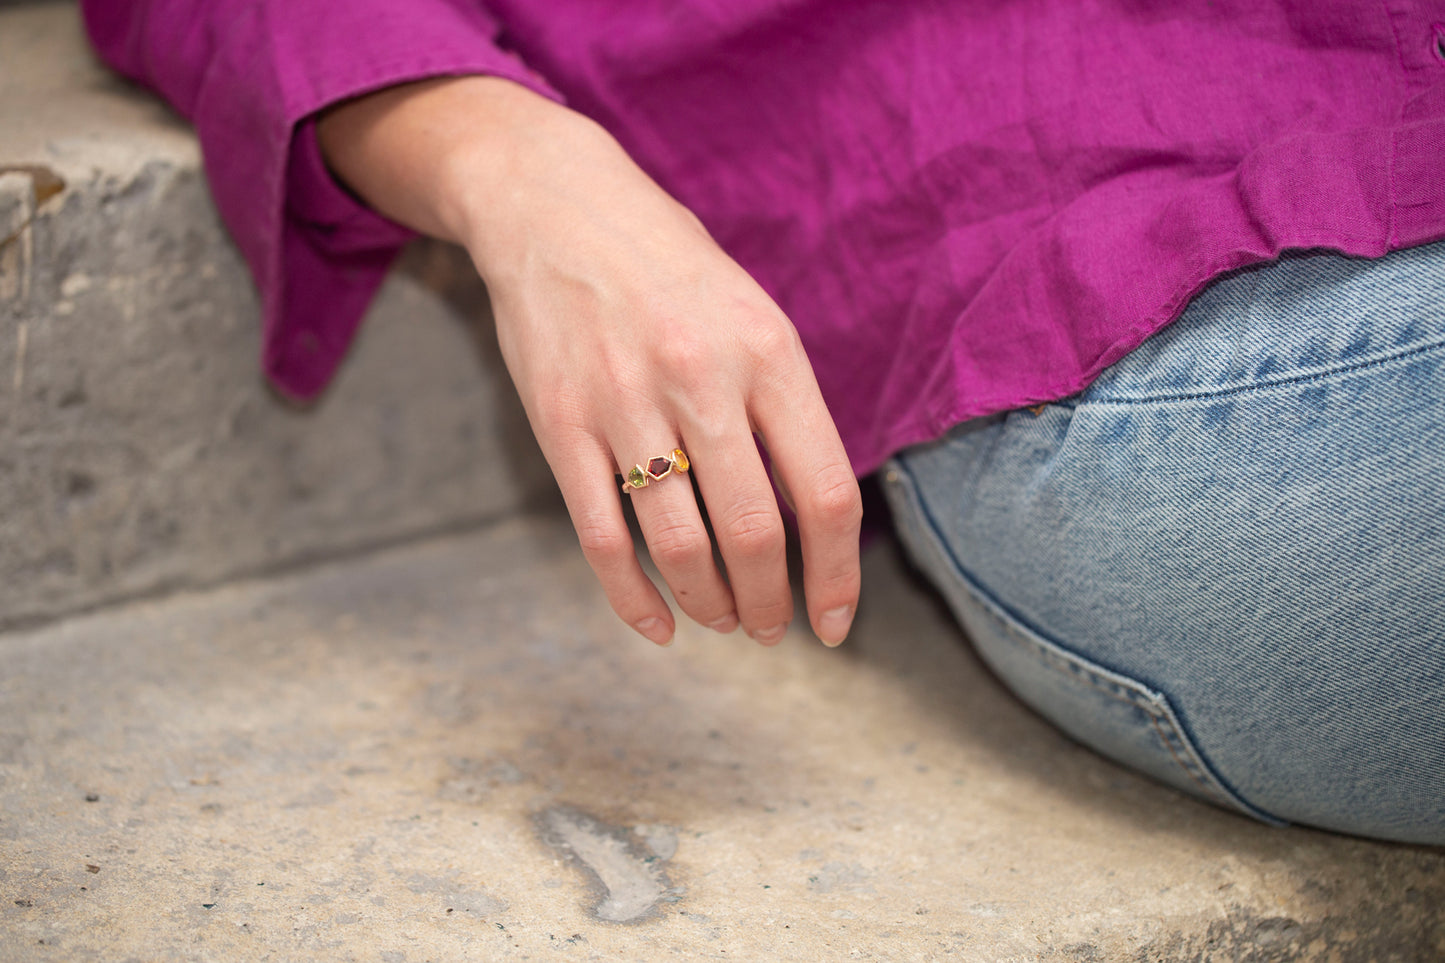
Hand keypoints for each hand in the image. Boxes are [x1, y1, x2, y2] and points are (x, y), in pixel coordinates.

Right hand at [319, 77, 861, 645]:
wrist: (556, 205)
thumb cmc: (670, 266)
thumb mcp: (753, 313)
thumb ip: (785, 405)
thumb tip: (815, 517)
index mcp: (768, 352)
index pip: (825, 493)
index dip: (839, 576)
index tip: (837, 623)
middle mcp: (701, 380)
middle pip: (756, 534)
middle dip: (771, 605)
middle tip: (772, 628)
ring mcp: (624, 405)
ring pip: (680, 548)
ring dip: (711, 606)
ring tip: (724, 621)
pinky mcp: (561, 425)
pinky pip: (602, 539)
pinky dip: (633, 600)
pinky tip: (658, 627)